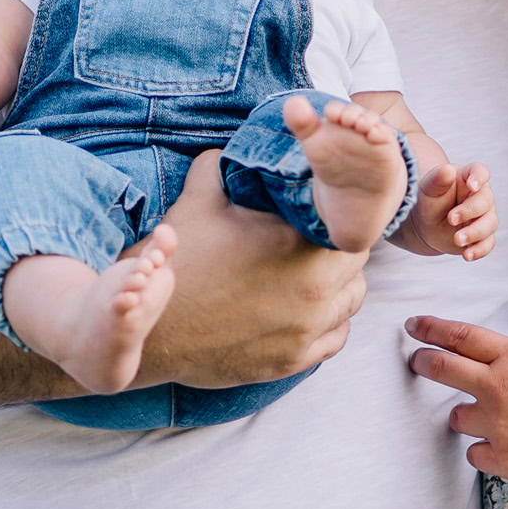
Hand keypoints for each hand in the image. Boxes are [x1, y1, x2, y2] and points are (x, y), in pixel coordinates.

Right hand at [138, 151, 369, 388]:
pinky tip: (307, 311)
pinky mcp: (292, 361)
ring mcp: (305, 331)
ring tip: (314, 276)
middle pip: (358, 265)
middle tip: (316, 243)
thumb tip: (240, 147)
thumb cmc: (176, 264)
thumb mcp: (197, 200)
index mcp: (298, 245)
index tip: (321, 217)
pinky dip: (329, 323)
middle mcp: (314, 291)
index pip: (351, 227)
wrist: (149, 329)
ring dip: (340, 287)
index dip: (339, 219)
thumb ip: (224, 164)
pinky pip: (335, 339)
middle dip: (340, 251)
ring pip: (352, 302)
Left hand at [406, 316, 507, 496]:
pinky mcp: (504, 461)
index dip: (431, 329)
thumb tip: (499, 362)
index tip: (413, 326)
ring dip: (468, 418)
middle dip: (422, 362)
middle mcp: (501, 389)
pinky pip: (475, 454)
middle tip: (416, 362)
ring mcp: (499, 426)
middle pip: (442, 368)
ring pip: (457, 418)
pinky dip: (487, 452)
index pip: (461, 336)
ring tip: (500, 422)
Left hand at [412, 161, 497, 260]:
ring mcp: (484, 217)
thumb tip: (447, 171)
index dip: (479, 178)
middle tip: (450, 219)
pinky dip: (479, 250)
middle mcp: (481, 196)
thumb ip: (437, 178)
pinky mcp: (482, 237)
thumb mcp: (429, 187)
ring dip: (474, 233)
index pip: (481, 172)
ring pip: (489, 224)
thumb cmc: (429, 199)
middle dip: (470, 211)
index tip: (471, 185)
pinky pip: (487, 243)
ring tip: (457, 239)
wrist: (425, 224)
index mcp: (469, 177)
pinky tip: (467, 255)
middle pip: (486, 201)